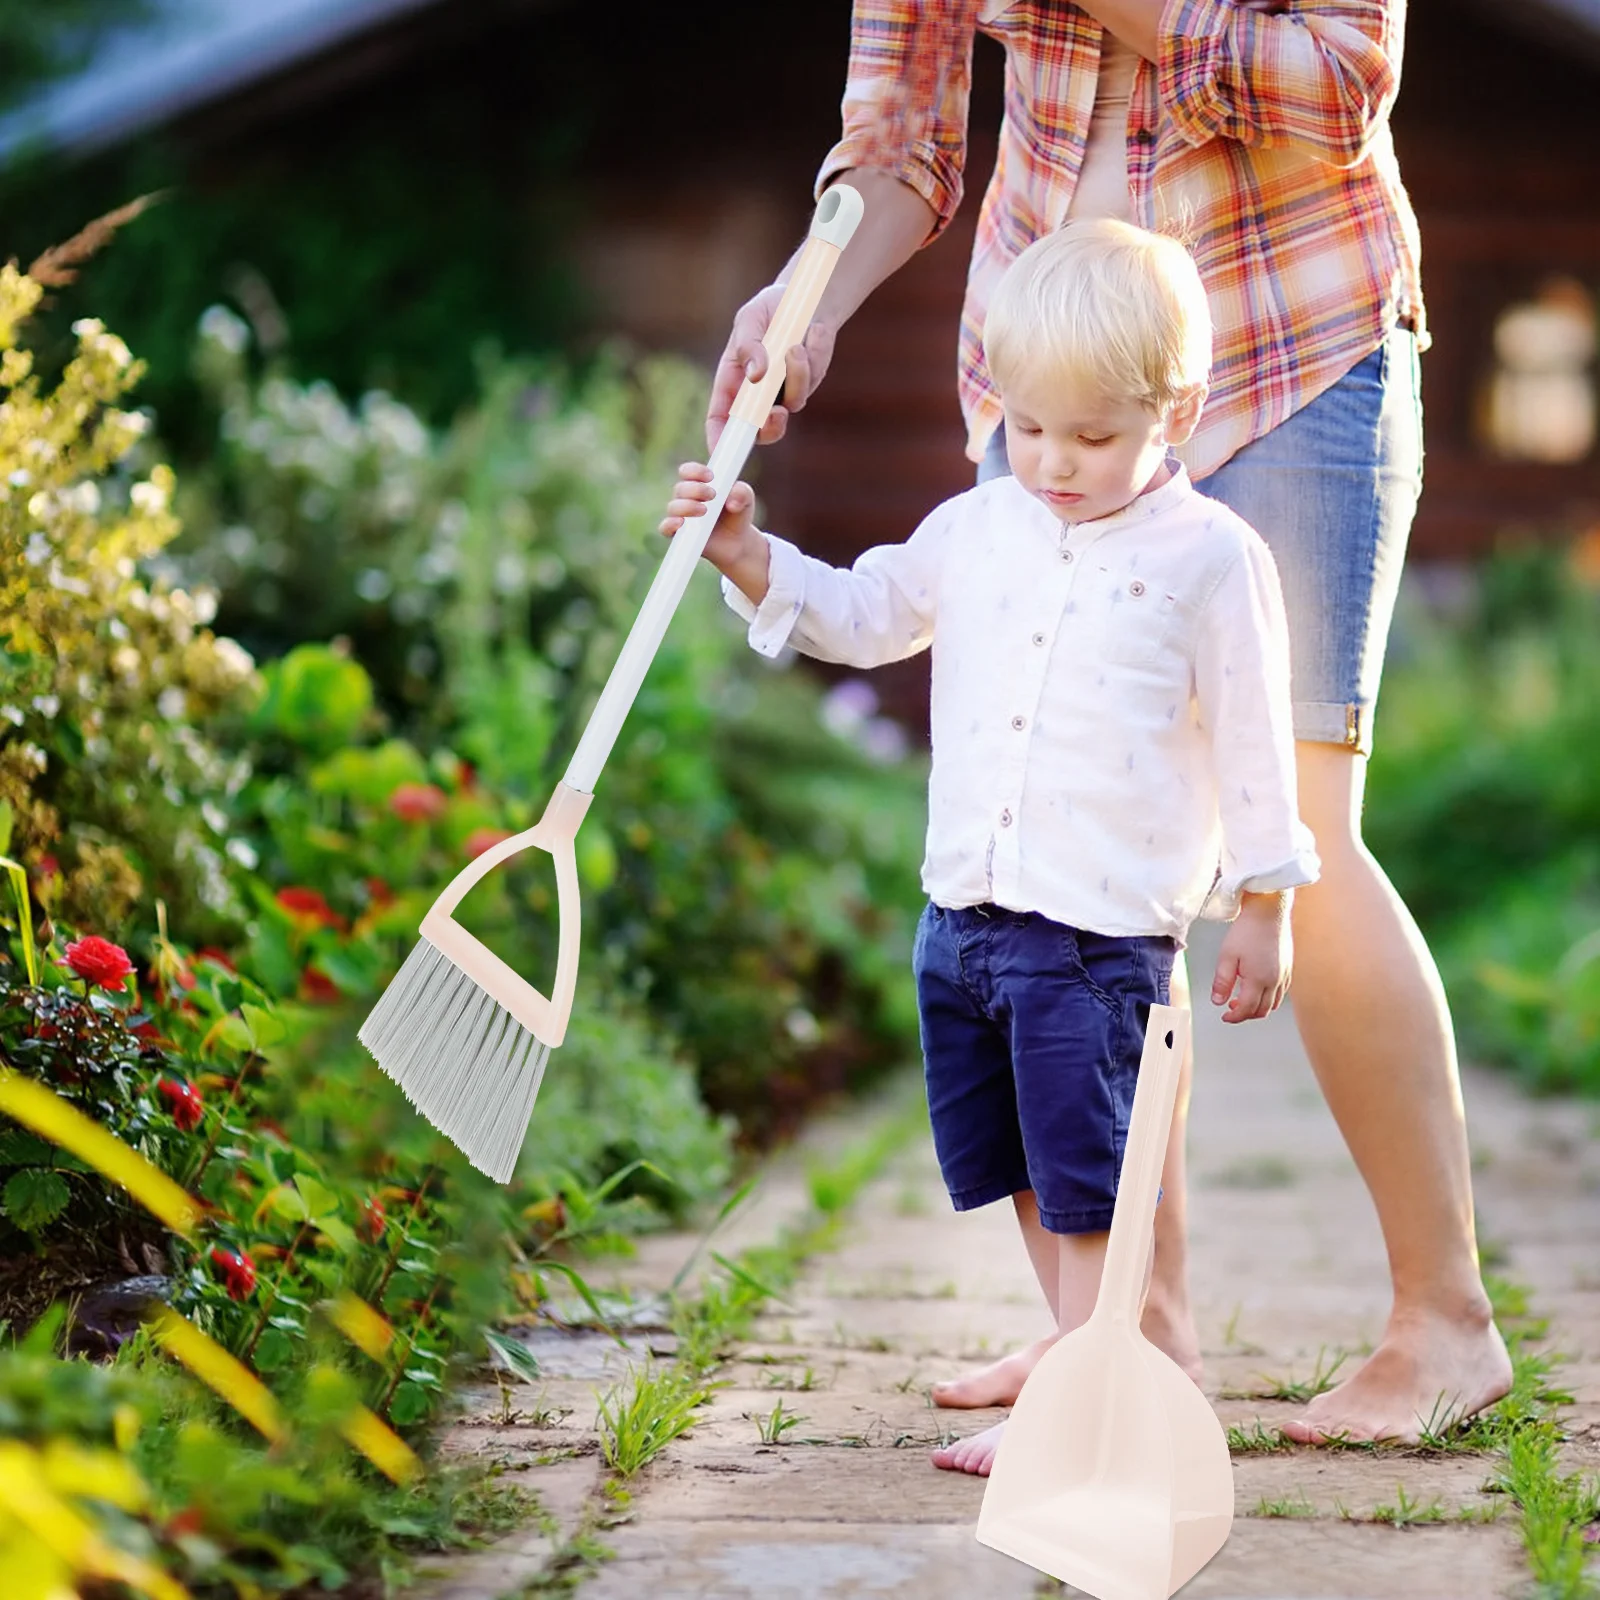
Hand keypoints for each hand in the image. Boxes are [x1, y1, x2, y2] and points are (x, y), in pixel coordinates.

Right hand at [660, 462, 761, 569]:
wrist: (738, 542)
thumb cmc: (738, 514)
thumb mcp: (746, 499)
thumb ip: (742, 491)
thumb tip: (731, 499)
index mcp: (698, 483)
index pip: (687, 471)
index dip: (696, 471)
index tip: (711, 476)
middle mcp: (686, 498)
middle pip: (680, 488)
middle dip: (696, 489)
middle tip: (713, 495)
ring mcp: (681, 516)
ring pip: (673, 506)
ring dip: (687, 506)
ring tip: (705, 511)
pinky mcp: (679, 535)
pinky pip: (665, 528)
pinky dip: (670, 524)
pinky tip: (681, 523)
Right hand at [705, 282, 837, 452]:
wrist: (803, 298)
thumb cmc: (767, 310)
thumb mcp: (749, 319)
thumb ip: (748, 346)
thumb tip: (756, 374)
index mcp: (731, 383)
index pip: (720, 420)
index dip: (719, 440)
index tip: (722, 451)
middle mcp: (756, 396)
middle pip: (759, 432)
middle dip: (770, 427)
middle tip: (778, 413)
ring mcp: (783, 393)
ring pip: (793, 403)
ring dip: (797, 374)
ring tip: (796, 344)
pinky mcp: (807, 383)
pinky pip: (812, 379)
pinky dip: (814, 353)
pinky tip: (813, 331)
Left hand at [1210, 891, 1291, 1023]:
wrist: (1268, 911)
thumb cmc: (1247, 930)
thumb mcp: (1227, 956)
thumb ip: (1222, 982)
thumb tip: (1218, 1001)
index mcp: (1258, 980)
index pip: (1246, 1009)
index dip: (1234, 1017)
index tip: (1224, 1017)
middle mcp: (1275, 981)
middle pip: (1262, 1010)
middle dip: (1245, 1015)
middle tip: (1231, 1010)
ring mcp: (1284, 975)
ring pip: (1274, 1004)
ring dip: (1258, 1008)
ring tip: (1242, 1000)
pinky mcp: (1288, 968)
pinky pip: (1281, 993)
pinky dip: (1269, 998)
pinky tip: (1258, 989)